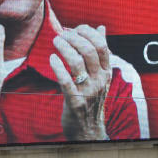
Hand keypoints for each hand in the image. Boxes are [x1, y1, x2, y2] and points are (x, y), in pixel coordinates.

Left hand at [49, 25, 111, 140]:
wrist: (88, 129)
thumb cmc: (92, 98)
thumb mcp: (100, 75)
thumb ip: (100, 51)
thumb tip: (101, 28)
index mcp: (106, 71)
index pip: (101, 45)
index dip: (88, 32)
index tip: (75, 28)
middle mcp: (99, 80)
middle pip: (89, 51)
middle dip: (73, 38)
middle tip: (61, 35)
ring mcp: (88, 91)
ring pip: (76, 62)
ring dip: (64, 48)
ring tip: (55, 42)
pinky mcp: (74, 101)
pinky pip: (65, 81)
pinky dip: (57, 67)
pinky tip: (52, 59)